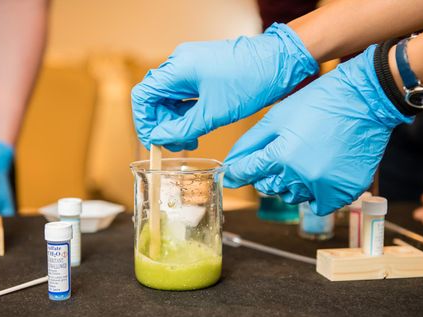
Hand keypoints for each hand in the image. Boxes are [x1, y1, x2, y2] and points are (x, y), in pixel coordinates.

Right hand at [131, 23, 317, 150]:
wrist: (280, 63)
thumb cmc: (250, 82)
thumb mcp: (213, 113)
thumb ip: (182, 129)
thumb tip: (160, 139)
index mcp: (178, 68)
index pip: (143, 95)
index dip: (144, 121)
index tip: (154, 141)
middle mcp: (180, 63)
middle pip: (155, 98)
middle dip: (163, 125)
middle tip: (177, 146)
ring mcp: (191, 66)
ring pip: (169, 99)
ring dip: (175, 122)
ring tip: (190, 142)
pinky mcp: (203, 72)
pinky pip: (184, 95)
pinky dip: (186, 114)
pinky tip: (196, 130)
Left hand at [224, 45, 411, 214]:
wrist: (364, 100)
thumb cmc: (319, 102)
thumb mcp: (277, 117)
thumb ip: (250, 144)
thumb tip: (230, 164)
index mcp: (281, 155)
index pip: (247, 173)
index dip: (237, 173)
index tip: (232, 175)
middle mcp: (301, 176)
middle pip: (268, 188)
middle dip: (267, 175)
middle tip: (281, 155)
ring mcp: (324, 187)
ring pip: (292, 197)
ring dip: (291, 184)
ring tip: (304, 160)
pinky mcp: (344, 192)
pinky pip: (318, 205)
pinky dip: (315, 194)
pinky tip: (318, 174)